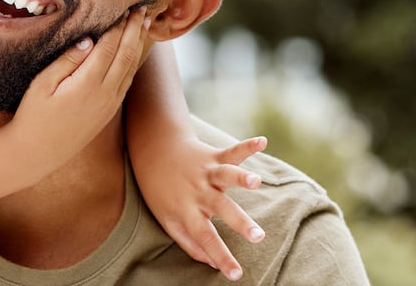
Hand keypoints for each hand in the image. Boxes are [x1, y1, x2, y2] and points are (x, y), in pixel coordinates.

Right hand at [8, 7, 148, 171]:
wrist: (38, 153)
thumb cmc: (34, 115)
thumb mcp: (43, 84)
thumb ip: (67, 60)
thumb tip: (89, 40)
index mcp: (88, 84)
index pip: (109, 47)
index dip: (118, 26)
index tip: (124, 7)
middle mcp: (105, 94)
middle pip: (126, 54)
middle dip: (135, 30)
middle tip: (142, 9)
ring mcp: (110, 104)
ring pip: (131, 68)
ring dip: (138, 44)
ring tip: (144, 24)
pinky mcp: (109, 112)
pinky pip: (127, 82)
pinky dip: (133, 62)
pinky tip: (134, 51)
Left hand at [137, 134, 268, 280]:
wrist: (153, 151)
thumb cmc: (161, 191)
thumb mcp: (168, 220)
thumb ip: (190, 243)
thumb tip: (213, 265)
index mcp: (187, 211)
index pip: (205, 239)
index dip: (221, 257)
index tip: (237, 274)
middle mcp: (198, 192)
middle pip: (221, 209)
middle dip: (240, 222)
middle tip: (258, 236)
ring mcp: (206, 172)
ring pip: (226, 175)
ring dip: (241, 177)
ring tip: (256, 181)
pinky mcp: (213, 156)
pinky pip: (231, 151)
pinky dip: (247, 146)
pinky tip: (262, 142)